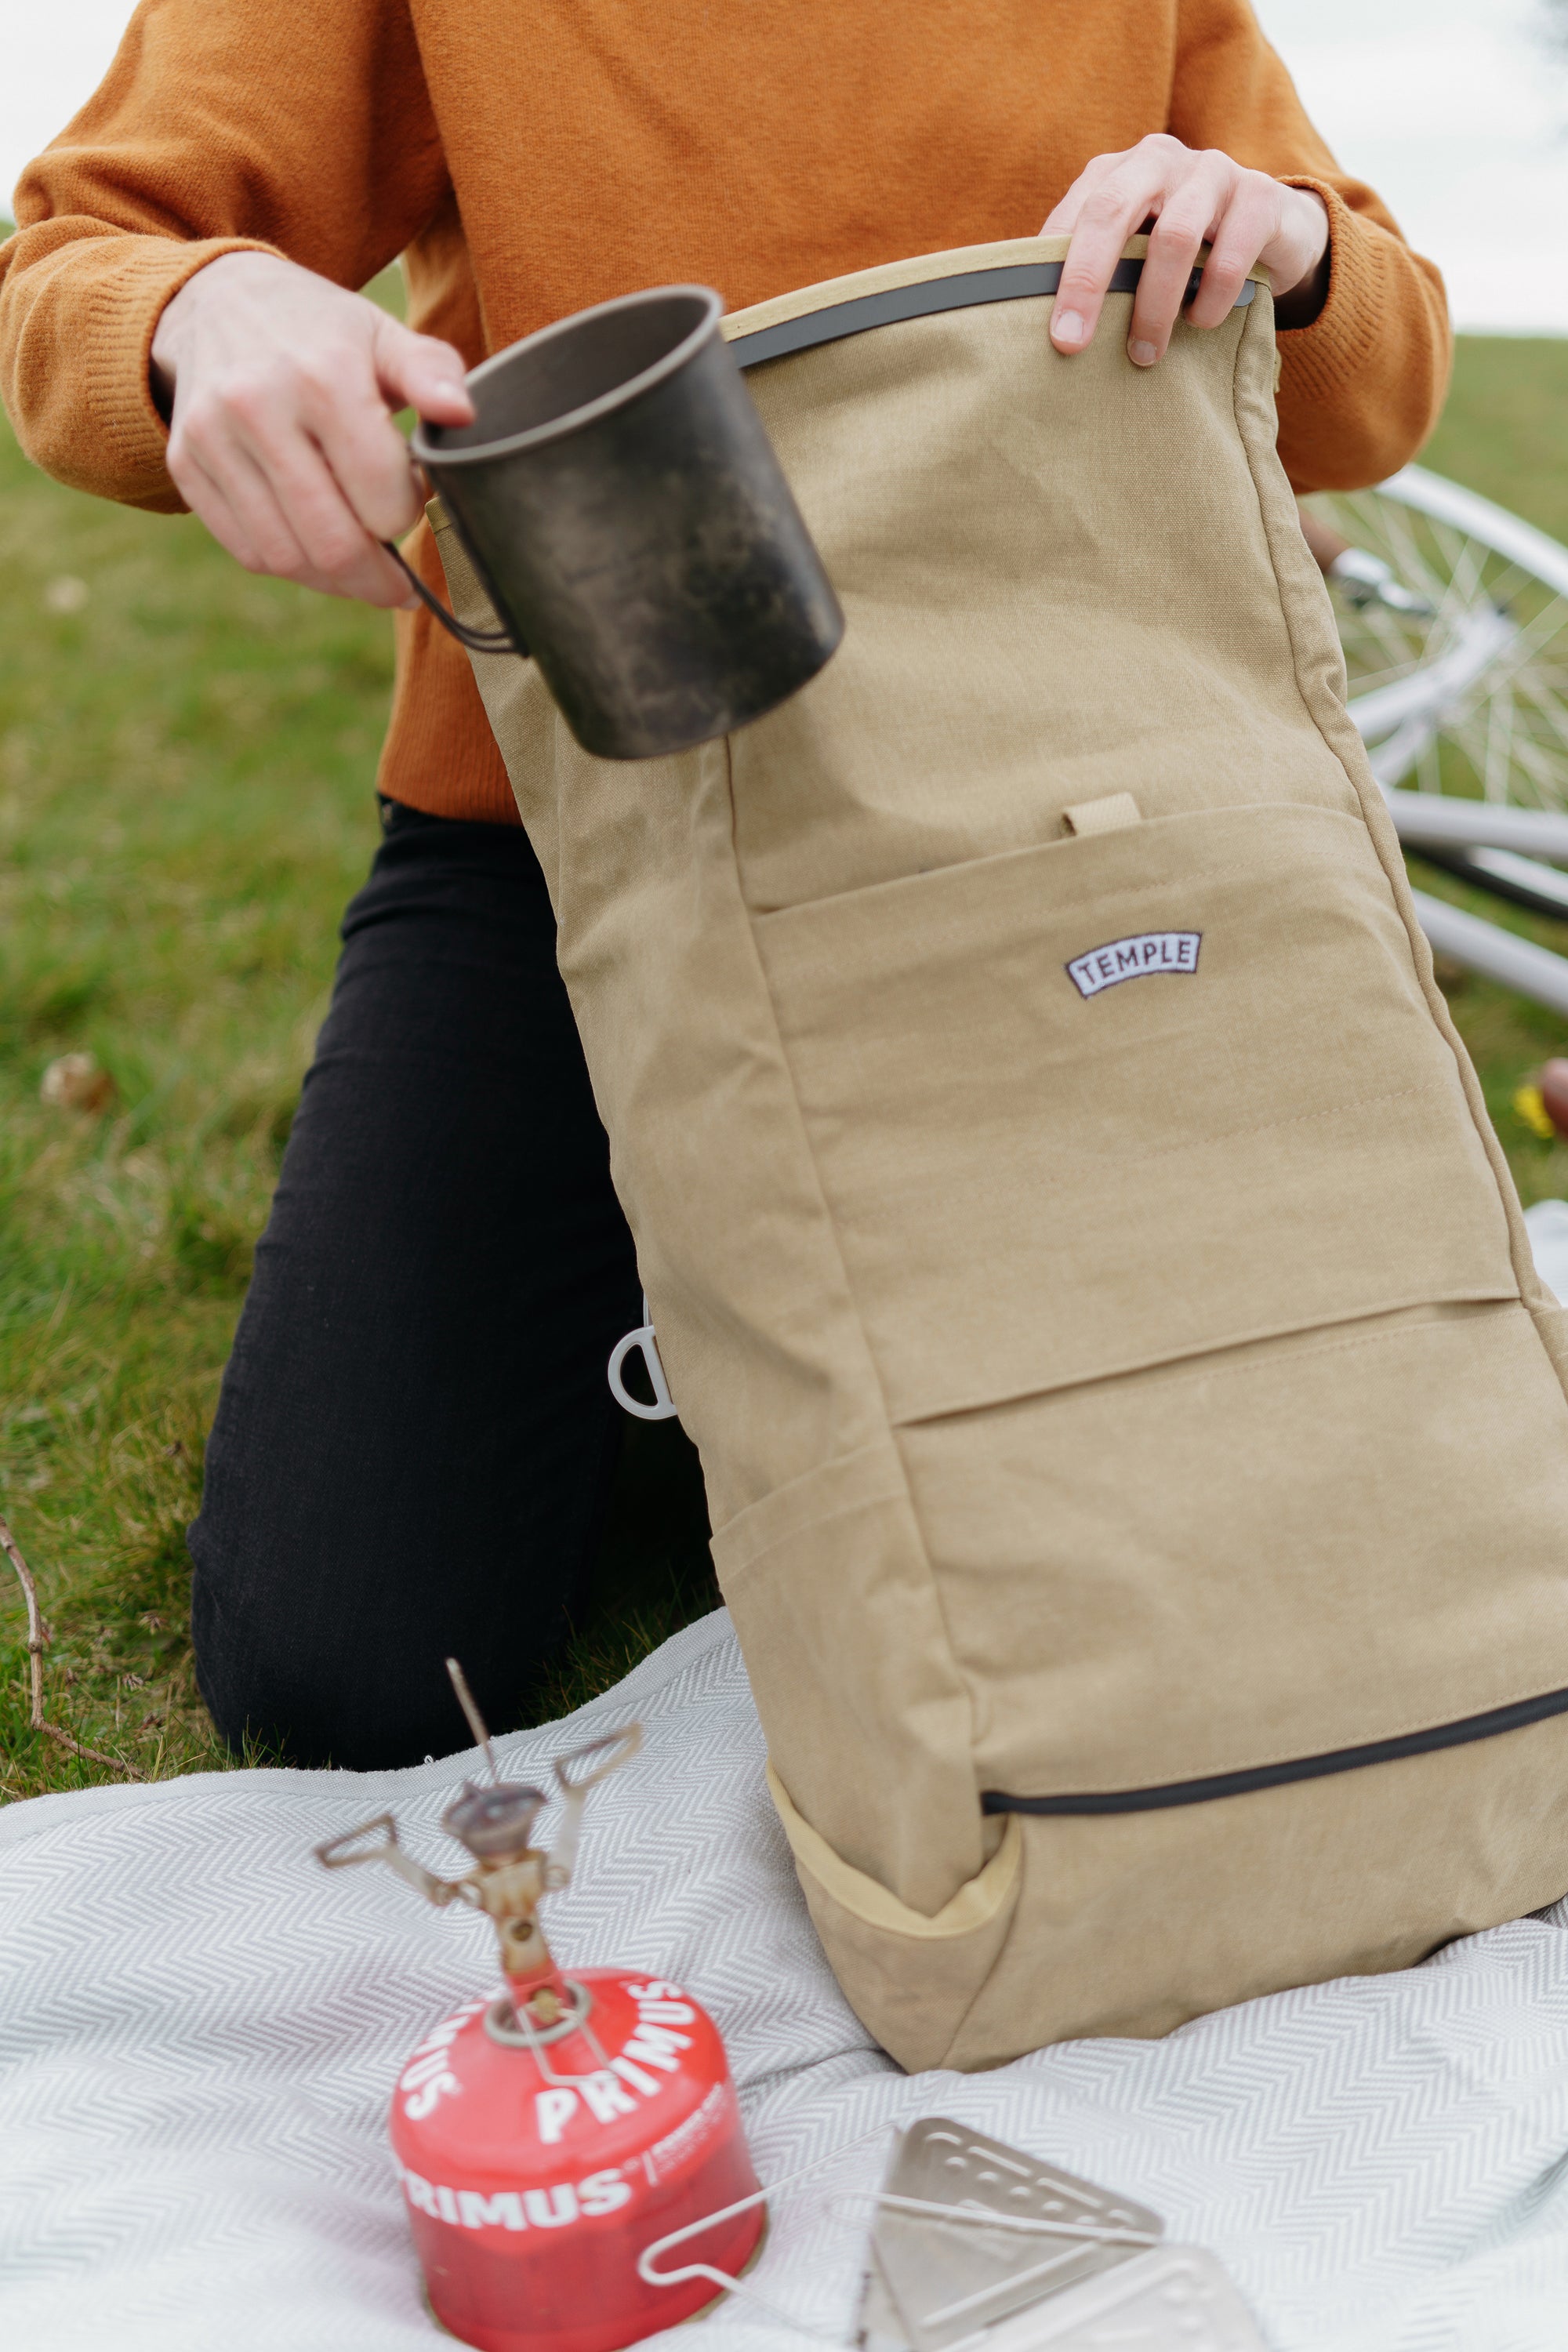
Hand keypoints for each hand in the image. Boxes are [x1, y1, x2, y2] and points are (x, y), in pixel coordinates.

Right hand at [150, 252, 475, 606]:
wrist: (215, 300)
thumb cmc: (320, 331)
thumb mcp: (382, 335)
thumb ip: (432, 374)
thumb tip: (463, 416)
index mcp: (323, 375)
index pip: (382, 498)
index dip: (408, 513)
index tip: (411, 497)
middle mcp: (258, 406)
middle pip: (333, 544)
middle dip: (378, 576)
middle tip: (397, 580)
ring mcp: (214, 438)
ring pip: (288, 558)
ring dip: (335, 580)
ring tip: (359, 566)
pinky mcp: (186, 463)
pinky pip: (248, 551)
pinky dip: (291, 565)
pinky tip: (313, 548)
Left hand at [1041, 135, 1329, 367]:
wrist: (1271, 226)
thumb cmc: (1185, 247)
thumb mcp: (1136, 247)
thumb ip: (1097, 267)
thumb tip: (1035, 324)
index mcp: (1119, 170)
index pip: (1075, 214)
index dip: (1055, 271)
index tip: (1045, 331)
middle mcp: (1160, 160)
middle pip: (1112, 211)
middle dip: (1086, 282)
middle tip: (1072, 344)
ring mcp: (1213, 171)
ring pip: (1173, 237)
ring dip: (1153, 306)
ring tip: (1144, 354)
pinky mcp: (1260, 196)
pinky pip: (1229, 254)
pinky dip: (1210, 298)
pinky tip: (1201, 324)